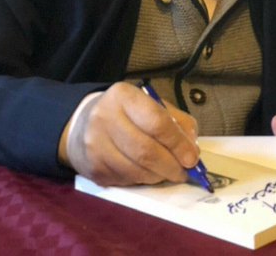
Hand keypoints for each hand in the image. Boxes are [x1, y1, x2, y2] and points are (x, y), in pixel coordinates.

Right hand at [64, 82, 199, 186]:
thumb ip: (177, 122)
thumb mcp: (152, 105)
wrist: (84, 125)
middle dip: (171, 165)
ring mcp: (95, 145)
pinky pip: (126, 181)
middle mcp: (105, 117)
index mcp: (123, 96)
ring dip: (159, 176)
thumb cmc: (127, 113)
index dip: (177, 143)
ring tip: (168, 172)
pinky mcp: (93, 169)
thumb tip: (191, 149)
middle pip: (146, 150)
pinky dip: (143, 181)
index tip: (192, 157)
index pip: (156, 122)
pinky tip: (147, 173)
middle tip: (184, 172)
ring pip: (136, 170)